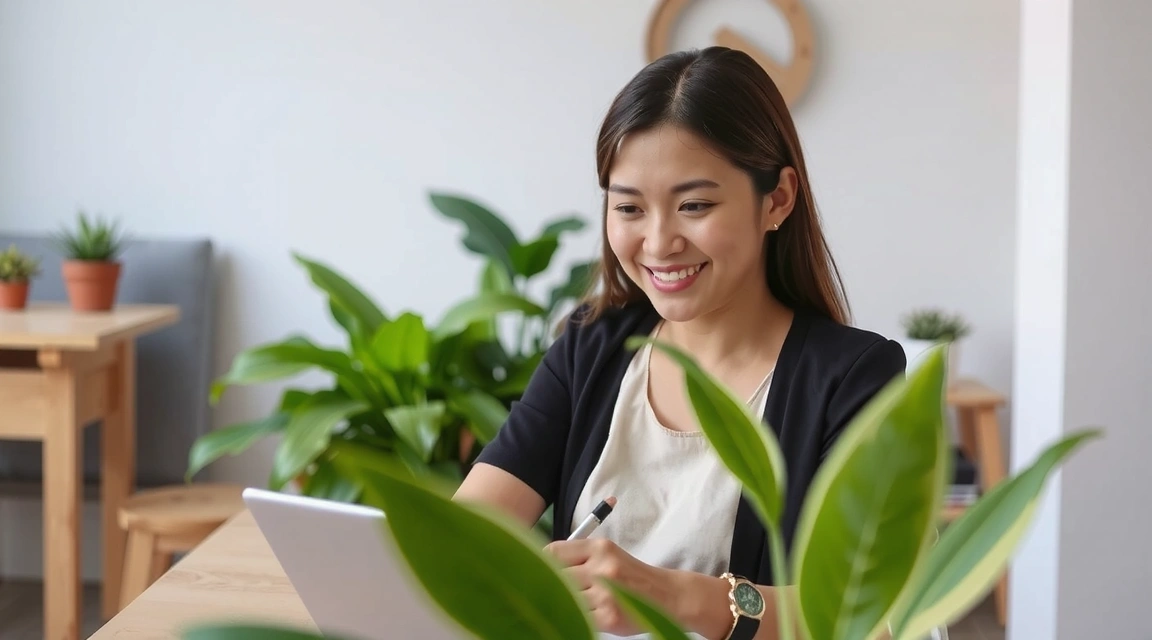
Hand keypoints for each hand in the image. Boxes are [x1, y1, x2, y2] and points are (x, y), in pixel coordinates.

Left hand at [545, 538, 680, 635]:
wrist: (666, 595)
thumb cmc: (631, 576)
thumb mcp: (607, 555)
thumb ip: (578, 557)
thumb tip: (541, 565)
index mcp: (599, 548)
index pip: (554, 552)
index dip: (543, 564)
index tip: (541, 572)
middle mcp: (602, 568)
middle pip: (557, 577)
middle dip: (554, 586)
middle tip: (556, 591)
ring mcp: (606, 594)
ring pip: (566, 599)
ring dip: (567, 603)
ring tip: (577, 603)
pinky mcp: (609, 617)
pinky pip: (579, 617)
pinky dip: (579, 617)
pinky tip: (589, 615)